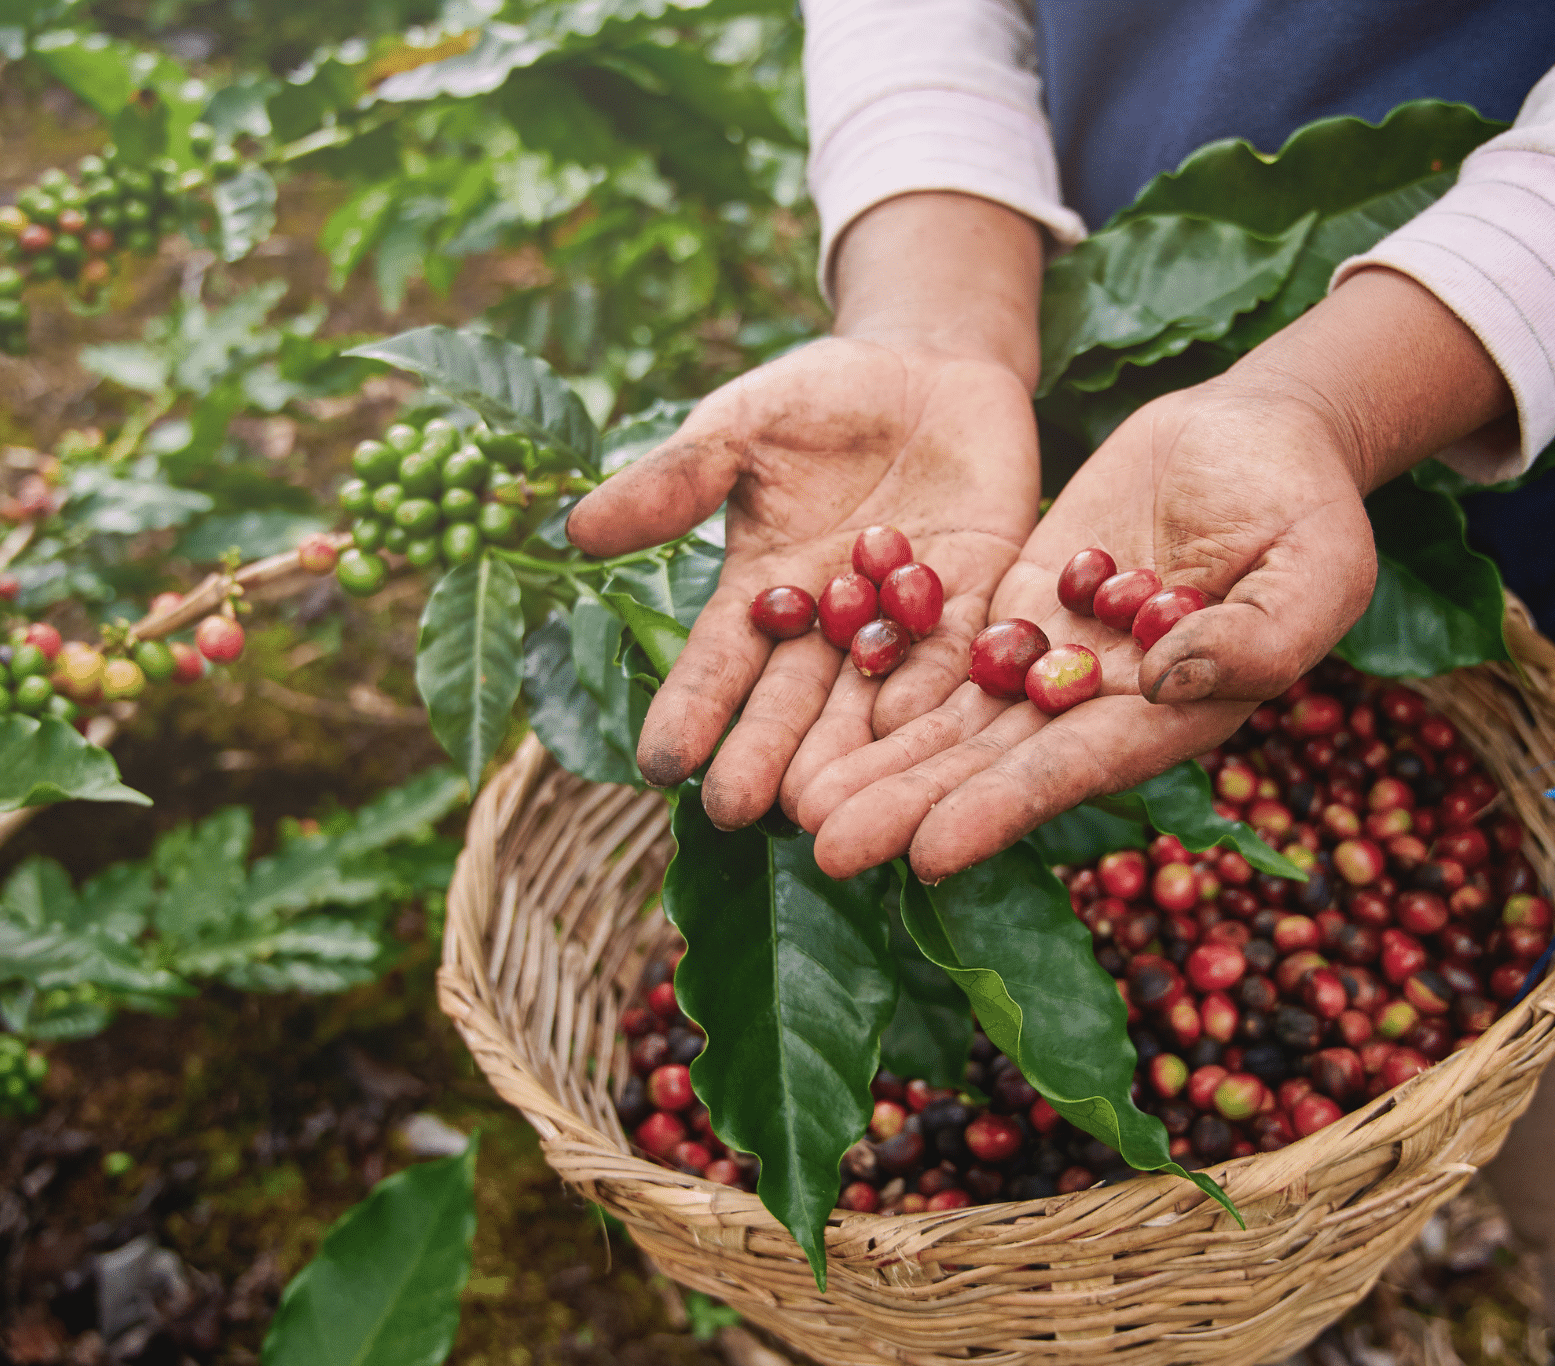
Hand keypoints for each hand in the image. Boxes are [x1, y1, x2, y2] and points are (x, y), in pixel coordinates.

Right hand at [566, 334, 1039, 825]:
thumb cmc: (817, 396)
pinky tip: (917, 736)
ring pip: (873, 700)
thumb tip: (576, 529)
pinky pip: (959, 656)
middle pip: (794, 702)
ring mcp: (903, 622)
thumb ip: (675, 480)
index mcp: (761, 592)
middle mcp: (828, 627)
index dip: (690, 710)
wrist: (929, 366)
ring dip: (851, 755)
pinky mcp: (979, 603)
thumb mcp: (739, 426)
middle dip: (766, 754)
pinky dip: (939, 694)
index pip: (718, 663)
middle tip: (741, 811)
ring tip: (828, 808)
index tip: (660, 763)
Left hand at [784, 268, 1515, 881]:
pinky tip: (818, 714)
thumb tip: (1162, 680)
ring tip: (798, 804)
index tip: (928, 852)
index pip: (1072, 770)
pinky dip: (887, 683)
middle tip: (823, 846)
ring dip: (879, 762)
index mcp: (1172, 715)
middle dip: (909, 806)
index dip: (1001, 810)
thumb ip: (1258, 635)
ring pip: (952, 720)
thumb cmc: (1310, 506)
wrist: (1259, 437)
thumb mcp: (1316, 566)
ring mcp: (1051, 658)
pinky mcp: (1017, 606)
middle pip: (990, 764)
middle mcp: (1098, 706)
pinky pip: (944, 649)